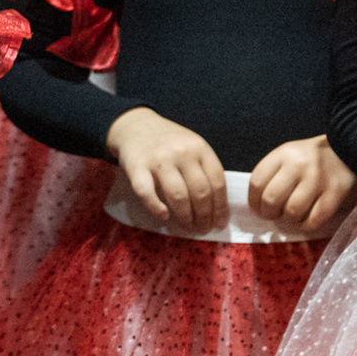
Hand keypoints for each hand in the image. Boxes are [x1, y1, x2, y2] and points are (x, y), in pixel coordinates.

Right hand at [107, 108, 228, 233]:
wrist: (135, 126)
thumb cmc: (169, 142)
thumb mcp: (192, 146)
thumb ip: (204, 169)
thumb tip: (217, 209)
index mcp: (200, 148)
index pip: (217, 183)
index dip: (220, 208)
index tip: (219, 223)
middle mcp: (182, 152)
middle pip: (200, 192)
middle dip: (204, 217)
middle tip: (202, 229)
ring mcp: (158, 160)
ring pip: (178, 196)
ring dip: (185, 217)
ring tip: (187, 227)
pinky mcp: (137, 167)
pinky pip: (147, 193)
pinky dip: (156, 207)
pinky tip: (163, 216)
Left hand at [245, 136, 356, 235]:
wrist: (349, 148)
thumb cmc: (312, 158)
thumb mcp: (289, 155)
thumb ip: (272, 174)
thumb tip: (257, 206)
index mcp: (284, 154)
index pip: (257, 182)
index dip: (253, 201)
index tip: (258, 208)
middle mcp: (299, 165)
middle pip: (271, 199)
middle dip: (268, 213)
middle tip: (274, 215)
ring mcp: (318, 179)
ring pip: (291, 212)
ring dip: (288, 220)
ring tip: (291, 217)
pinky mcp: (335, 193)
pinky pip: (313, 219)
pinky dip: (305, 225)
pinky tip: (305, 220)